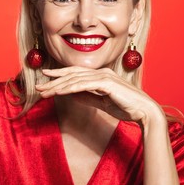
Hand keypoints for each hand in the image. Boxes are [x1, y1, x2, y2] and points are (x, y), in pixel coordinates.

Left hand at [35, 66, 163, 124]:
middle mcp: (102, 73)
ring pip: (75, 79)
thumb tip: (72, 95)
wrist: (144, 112)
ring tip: (44, 91)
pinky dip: (69, 88)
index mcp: (101, 75)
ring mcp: (104, 77)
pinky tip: (59, 92)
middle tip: (38, 85)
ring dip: (58, 86)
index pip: (76, 72)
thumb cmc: (126, 108)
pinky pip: (83, 85)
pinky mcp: (106, 83)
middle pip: (72, 74)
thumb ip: (88, 97)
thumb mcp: (102, 103)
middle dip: (54, 80)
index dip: (60, 74)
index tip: (45, 76)